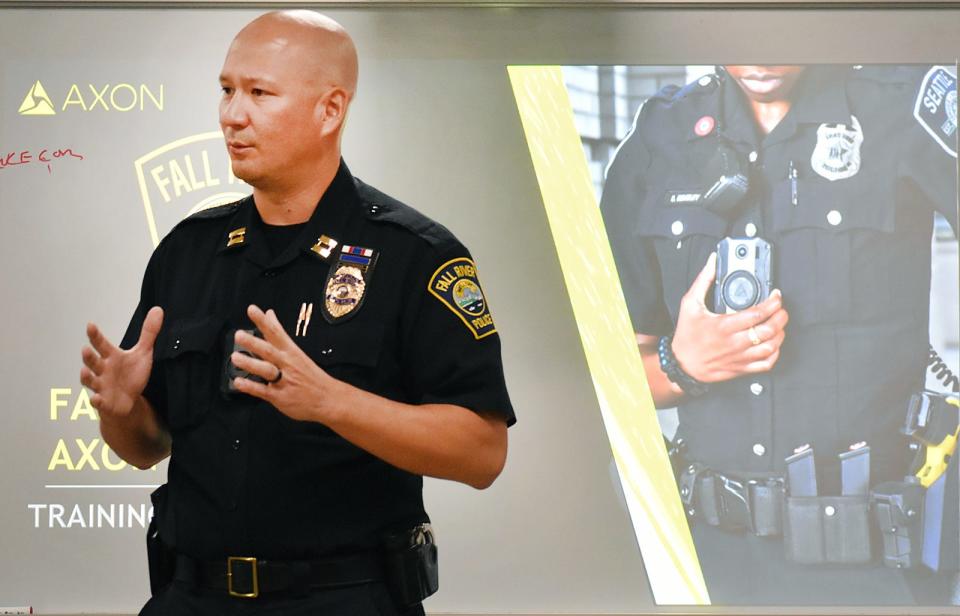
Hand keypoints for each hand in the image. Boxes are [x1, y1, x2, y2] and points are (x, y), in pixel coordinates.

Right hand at [80, 306, 163, 417]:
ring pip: (90, 380)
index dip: (95, 335)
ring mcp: (101, 386)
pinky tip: (95, 399)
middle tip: (85, 349)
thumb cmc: (131, 375)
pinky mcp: (104, 402)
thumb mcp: (143, 353)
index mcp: (111, 357)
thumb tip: (157, 309)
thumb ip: (148, 332)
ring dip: (86, 376)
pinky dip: (96, 401)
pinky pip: (97, 402)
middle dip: (88, 356)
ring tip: (84, 371)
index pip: (102, 344)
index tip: (90, 325)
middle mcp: (103, 370)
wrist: (129, 401)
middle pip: (93, 362)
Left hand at [231, 305, 335, 421]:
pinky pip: (263, 391)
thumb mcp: (297, 351)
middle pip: (269, 351)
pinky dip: (250, 387)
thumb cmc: (310, 374)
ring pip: (266, 370)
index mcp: (291, 352)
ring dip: (250, 364)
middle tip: (239, 335)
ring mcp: (284, 381)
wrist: (328, 398)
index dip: (263, 321)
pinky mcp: (279, 397)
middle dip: (254, 343)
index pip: (276, 333)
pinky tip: (238, 382)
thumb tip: (269, 314)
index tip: (252, 310)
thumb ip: (279, 334)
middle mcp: (287, 364)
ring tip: (235, 357)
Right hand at [671, 253, 788, 382]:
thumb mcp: (690, 304)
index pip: (757, 314)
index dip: (772, 303)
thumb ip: (703, 280)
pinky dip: (774, 354)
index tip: (775, 296)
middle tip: (781, 310)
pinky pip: (765, 364)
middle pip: (768, 330)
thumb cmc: (687, 335)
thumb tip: (713, 262)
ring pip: (770, 347)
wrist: (682, 363)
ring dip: (780, 334)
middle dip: (780, 317)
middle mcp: (734, 342)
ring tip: (779, 325)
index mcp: (724, 325)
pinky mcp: (741, 368)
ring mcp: (739, 357)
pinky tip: (773, 344)